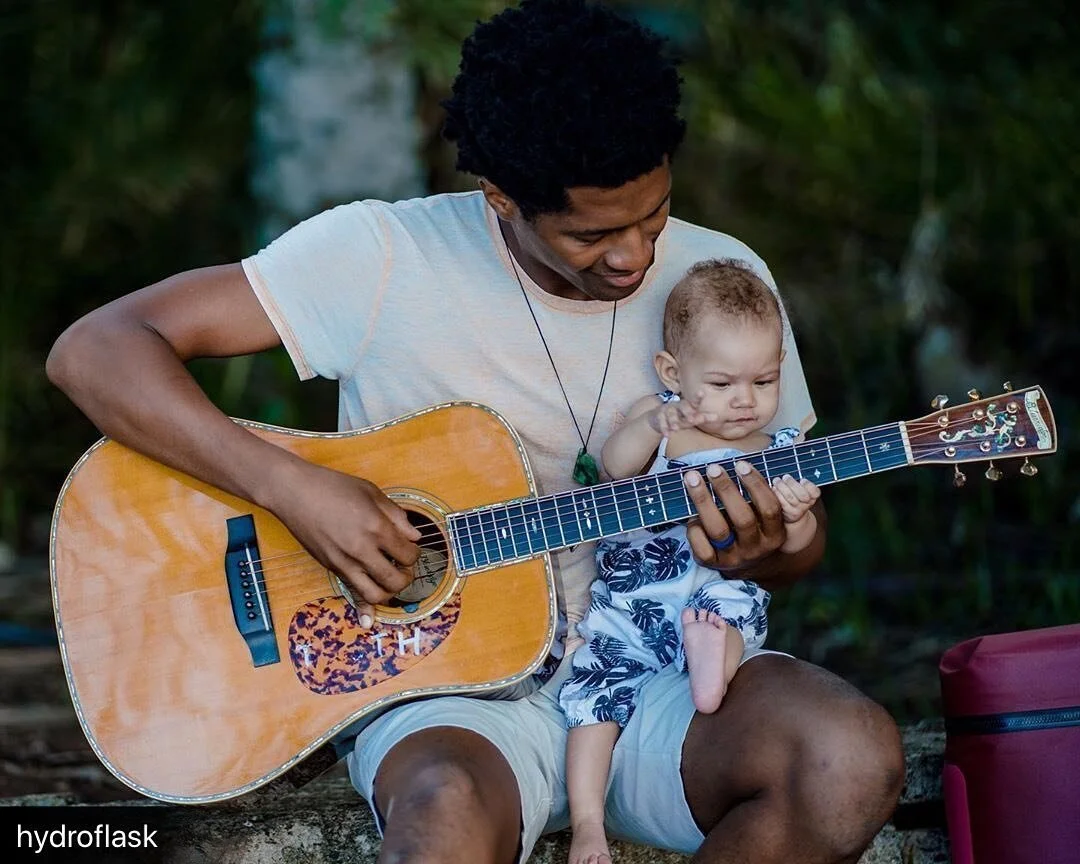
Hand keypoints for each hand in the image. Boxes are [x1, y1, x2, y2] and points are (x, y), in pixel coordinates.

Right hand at [266, 459, 420, 625]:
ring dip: (388, 592)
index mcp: (376, 527)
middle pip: (396, 580)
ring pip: (375, 594)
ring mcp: (344, 562)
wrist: (293, 492)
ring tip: (390, 579)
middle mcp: (361, 550)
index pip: (408, 555)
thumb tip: (415, 537)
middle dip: (407, 576)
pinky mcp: (331, 568)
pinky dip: (362, 608)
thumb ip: (396, 516)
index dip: (415, 553)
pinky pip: (351, 593)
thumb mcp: (371, 492)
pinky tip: (367, 620)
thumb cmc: (333, 486)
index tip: (410, 546)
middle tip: (404, 566)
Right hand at [648, 390, 716, 435]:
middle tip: (692, 420)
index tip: (701, 393)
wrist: (658, 417)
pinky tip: (667, 435)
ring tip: (676, 428)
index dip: (697, 398)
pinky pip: (661, 422)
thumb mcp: (691, 417)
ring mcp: (667, 410)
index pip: (693, 401)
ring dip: (673, 421)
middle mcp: (677, 406)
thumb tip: (717, 416)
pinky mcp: (658, 417)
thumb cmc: (679, 417)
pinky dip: (664, 429)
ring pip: (670, 414)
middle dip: (687, 413)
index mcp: (687, 405)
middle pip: (682, 407)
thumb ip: (703, 417)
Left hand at [682, 460, 784, 571]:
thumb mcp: (764, 516)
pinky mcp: (713, 564)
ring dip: (703, 501)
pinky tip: (690, 515)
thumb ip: (758, 496)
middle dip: (726, 490)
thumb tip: (739, 463)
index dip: (756, 485)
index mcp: (774, 534)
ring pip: (718, 530)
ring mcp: (734, 558)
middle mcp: (756, 548)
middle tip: (713, 469)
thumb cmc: (753, 527)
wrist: (746, 565)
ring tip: (692, 478)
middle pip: (743, 518)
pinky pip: (702, 548)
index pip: (769, 508)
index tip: (741, 464)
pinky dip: (694, 530)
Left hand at [771, 474, 820, 523]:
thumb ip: (799, 482)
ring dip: (782, 487)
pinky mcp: (788, 514)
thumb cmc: (796, 497)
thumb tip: (788, 473)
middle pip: (802, 495)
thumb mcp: (802, 490)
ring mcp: (798, 510)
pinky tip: (774, 488)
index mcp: (812, 496)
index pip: (815, 492)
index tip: (802, 480)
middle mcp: (807, 504)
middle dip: (792, 483)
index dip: (808, 486)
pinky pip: (782, 503)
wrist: (795, 515)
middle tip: (785, 477)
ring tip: (776, 480)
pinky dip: (777, 494)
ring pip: (790, 498)